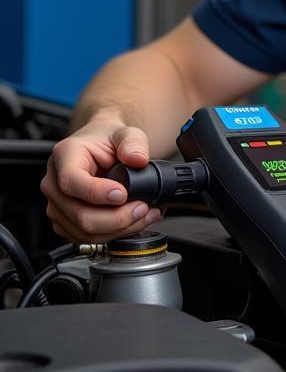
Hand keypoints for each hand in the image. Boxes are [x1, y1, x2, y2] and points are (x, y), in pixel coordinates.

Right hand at [40, 116, 162, 242]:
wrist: (103, 148)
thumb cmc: (109, 140)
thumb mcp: (126, 133)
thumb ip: (133, 143)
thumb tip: (138, 159)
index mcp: (64, 157)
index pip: (72, 182)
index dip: (97, 193)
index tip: (122, 194)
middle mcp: (54, 183)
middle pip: (80, 215)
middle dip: (117, 218)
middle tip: (143, 208)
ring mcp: (57, 206)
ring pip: (85, 232)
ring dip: (120, 229)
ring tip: (145, 215)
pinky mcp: (66, 222)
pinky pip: (88, 238)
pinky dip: (114, 234)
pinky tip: (134, 222)